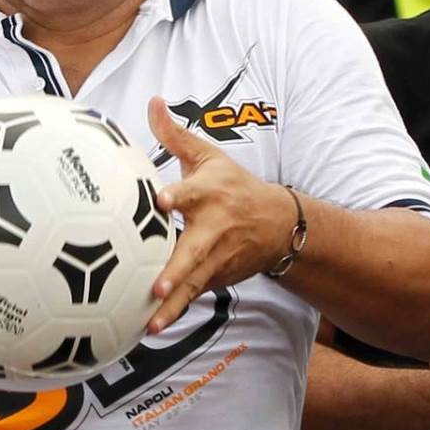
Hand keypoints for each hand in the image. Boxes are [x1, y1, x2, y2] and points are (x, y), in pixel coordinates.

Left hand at [146, 97, 293, 333]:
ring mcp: (217, 257)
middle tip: (156, 284)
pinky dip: (174, 313)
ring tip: (150, 322)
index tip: (161, 203)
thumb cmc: (232, 184)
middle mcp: (213, 227)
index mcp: (209, 193)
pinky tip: (149, 329)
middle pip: (194, 250)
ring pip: (193, 282)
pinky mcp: (216, 277)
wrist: (280, 224)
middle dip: (177, 268)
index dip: (176, 198)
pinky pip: (192, 296)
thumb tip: (153, 100)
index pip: (191, 193)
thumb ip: (174, 134)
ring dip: (173, 304)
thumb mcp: (208, 156)